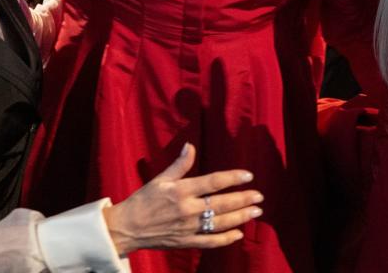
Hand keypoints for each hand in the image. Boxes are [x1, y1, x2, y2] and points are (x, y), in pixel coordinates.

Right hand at [103, 143, 262, 255]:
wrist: (127, 227)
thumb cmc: (143, 200)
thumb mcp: (160, 179)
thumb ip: (179, 164)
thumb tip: (191, 146)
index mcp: (181, 191)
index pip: (213, 182)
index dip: (232, 178)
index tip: (248, 175)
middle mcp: (187, 210)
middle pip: (222, 204)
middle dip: (243, 200)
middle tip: (260, 196)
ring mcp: (188, 228)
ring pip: (220, 223)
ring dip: (240, 217)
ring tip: (256, 212)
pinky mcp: (187, 242)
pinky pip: (211, 241)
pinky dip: (226, 239)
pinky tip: (239, 234)